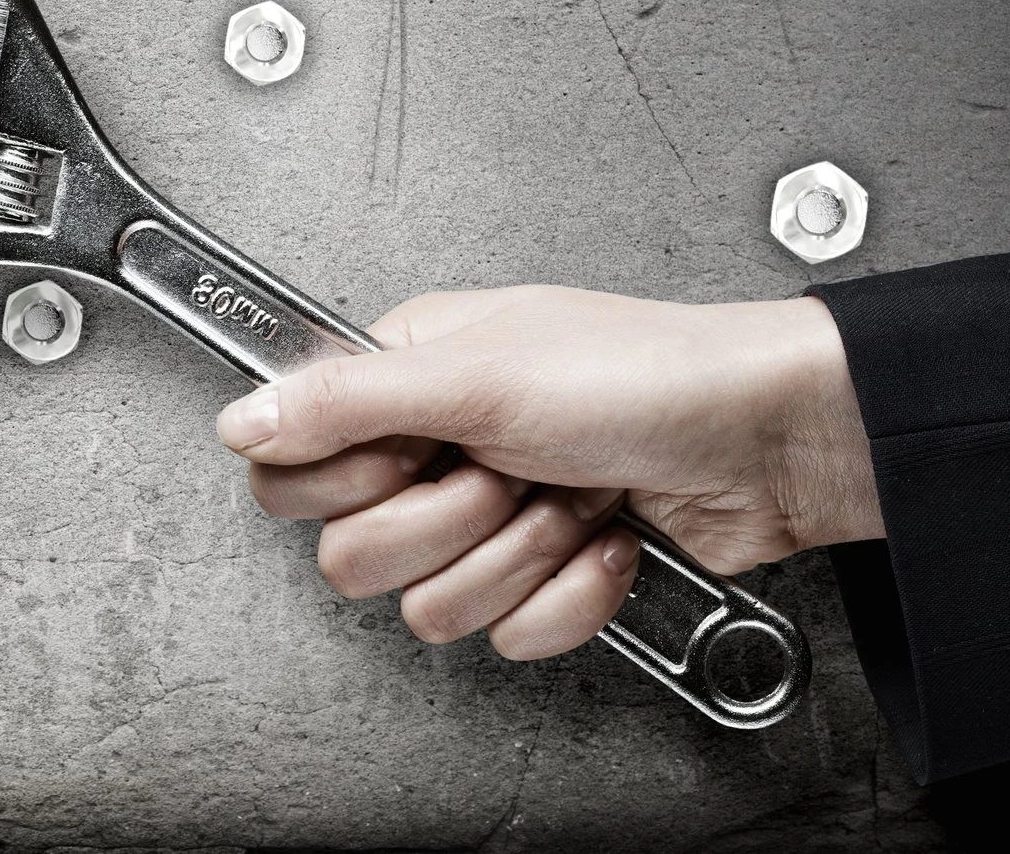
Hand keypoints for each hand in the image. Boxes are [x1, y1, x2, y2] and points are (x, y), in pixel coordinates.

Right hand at [215, 286, 880, 659]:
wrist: (771, 444)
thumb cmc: (647, 375)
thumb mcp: (478, 374)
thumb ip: (343, 401)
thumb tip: (238, 418)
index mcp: (402, 378)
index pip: (295, 464)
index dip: (349, 478)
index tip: (412, 451)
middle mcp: (433, 447)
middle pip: (352, 553)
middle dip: (446, 525)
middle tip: (503, 474)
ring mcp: (488, 518)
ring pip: (428, 605)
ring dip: (517, 557)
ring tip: (569, 498)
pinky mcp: (541, 577)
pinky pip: (506, 635)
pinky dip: (569, 595)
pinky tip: (605, 539)